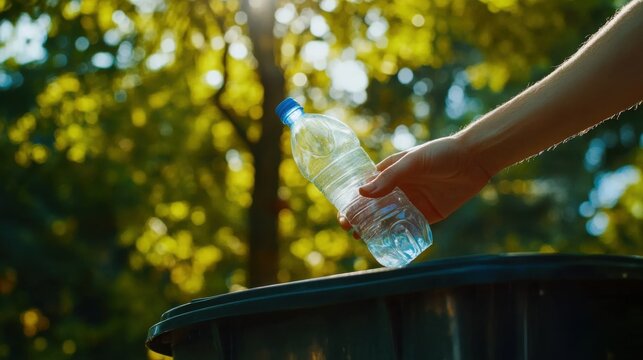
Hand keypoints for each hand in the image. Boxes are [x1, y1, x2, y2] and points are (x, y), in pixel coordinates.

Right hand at [338, 135, 492, 233]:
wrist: (474, 160)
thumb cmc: (440, 154)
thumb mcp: (412, 162)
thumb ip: (389, 178)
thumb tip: (362, 192)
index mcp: (391, 172)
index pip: (366, 188)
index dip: (353, 201)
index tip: (342, 214)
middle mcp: (399, 189)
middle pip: (374, 206)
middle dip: (359, 218)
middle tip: (348, 229)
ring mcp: (413, 202)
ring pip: (388, 219)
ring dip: (374, 229)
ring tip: (361, 239)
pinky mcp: (428, 214)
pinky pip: (408, 227)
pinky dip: (396, 235)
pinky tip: (386, 244)